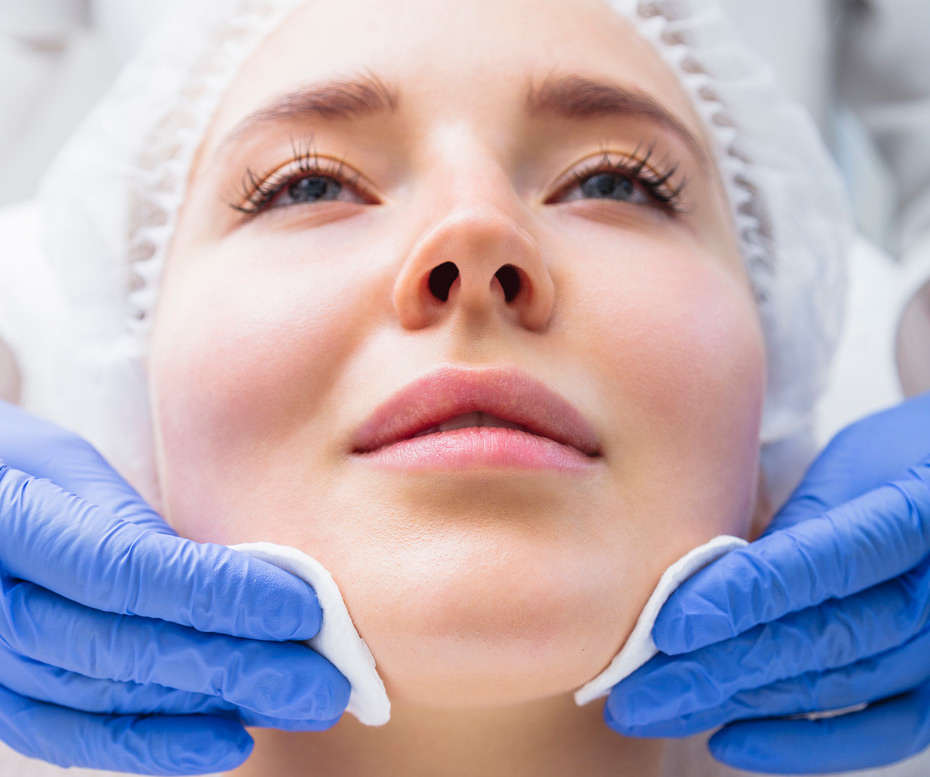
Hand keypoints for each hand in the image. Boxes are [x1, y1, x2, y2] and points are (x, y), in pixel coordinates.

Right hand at [0, 401, 349, 774]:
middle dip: (239, 667)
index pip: (133, 570)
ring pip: (111, 698)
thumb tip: (234, 584)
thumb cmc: (17, 466)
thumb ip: (135, 527)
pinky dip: (152, 745)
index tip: (302, 609)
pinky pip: (74, 734)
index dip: (223, 594)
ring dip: (213, 707)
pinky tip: (225, 741)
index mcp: (15, 522)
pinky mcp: (0, 694)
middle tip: (325, 682)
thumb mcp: (70, 467)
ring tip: (294, 706)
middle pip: (130, 648)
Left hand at [605, 391, 929, 773]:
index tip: (664, 630)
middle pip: (813, 639)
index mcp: (910, 510)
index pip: (812, 564)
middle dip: (712, 671)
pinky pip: (877, 730)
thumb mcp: (849, 467)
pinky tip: (730, 741)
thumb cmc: (899, 462)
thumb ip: (795, 528)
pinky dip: (803, 743)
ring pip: (829, 685)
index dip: (736, 600)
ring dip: (734, 703)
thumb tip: (708, 587)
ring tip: (655, 710)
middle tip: (629, 693)